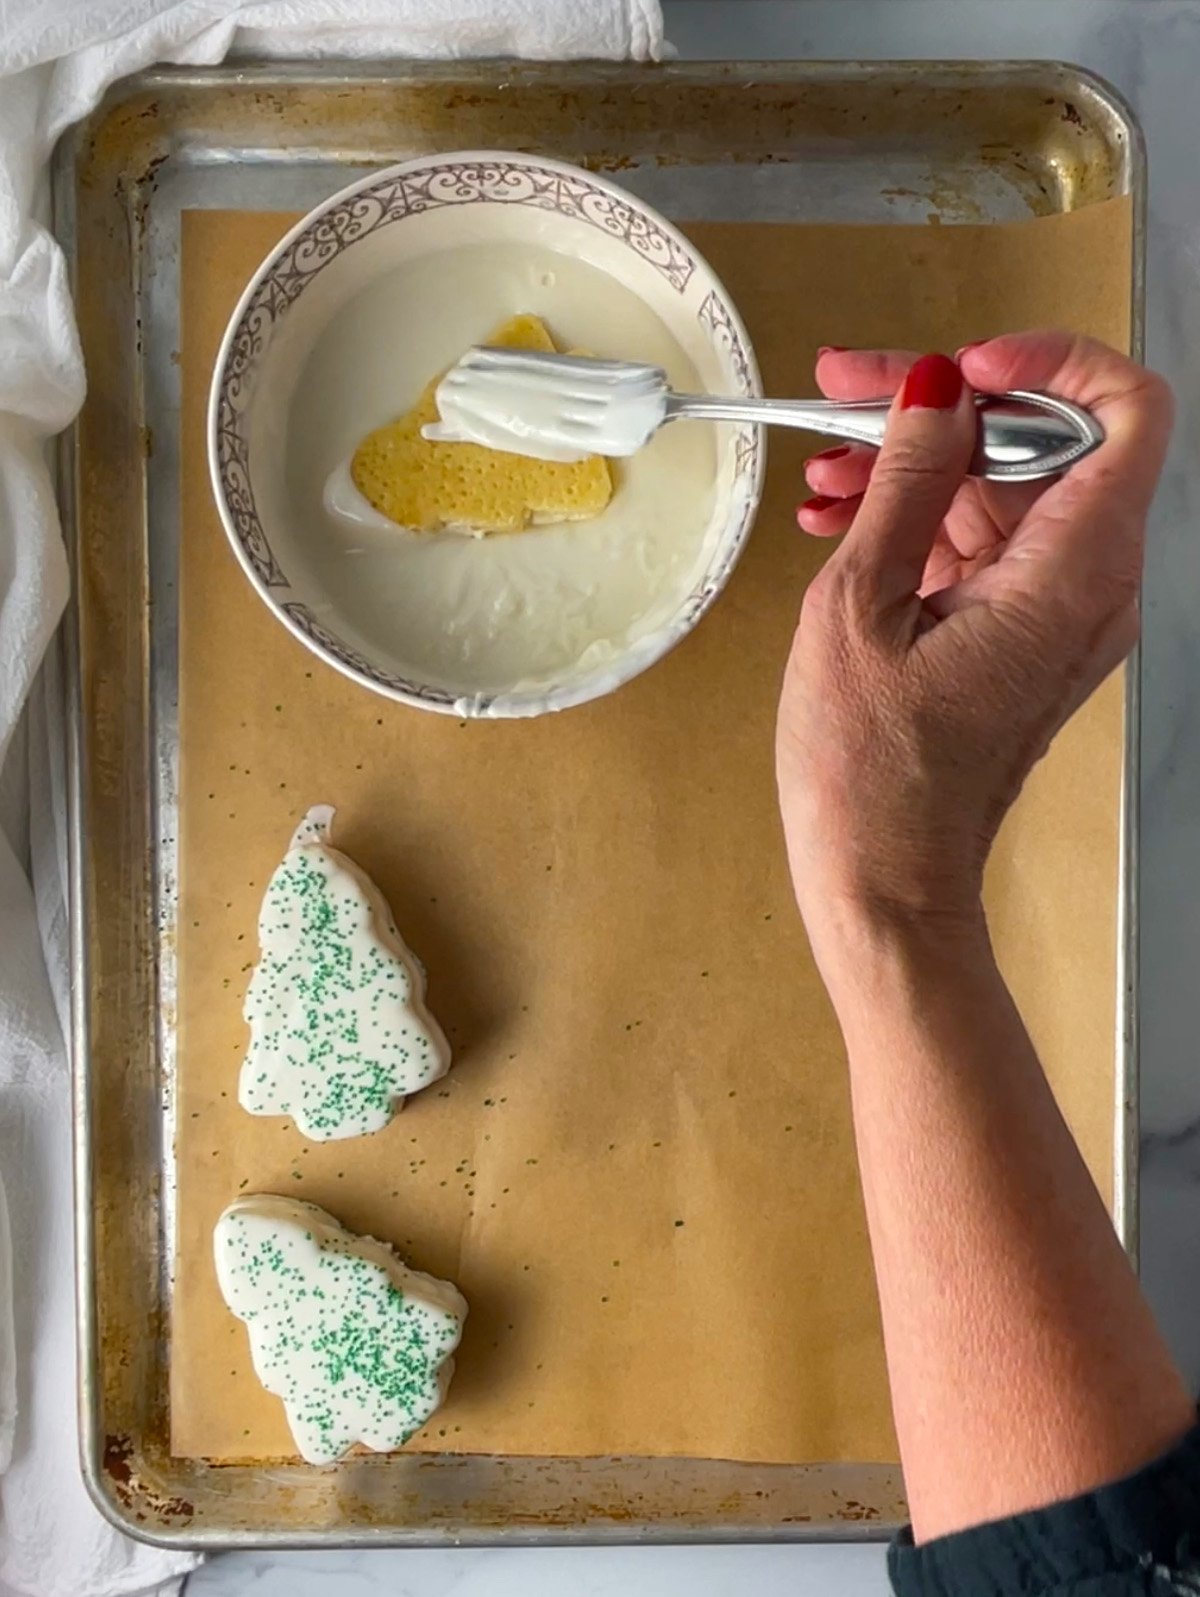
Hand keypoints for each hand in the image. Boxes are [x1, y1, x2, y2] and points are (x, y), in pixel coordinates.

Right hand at [776, 332, 1171, 966]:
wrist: (882, 881)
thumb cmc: (870, 770)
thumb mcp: (862, 605)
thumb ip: (903, 480)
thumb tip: (930, 390)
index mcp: (1073, 571)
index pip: (1126, 409)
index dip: (1048, 362)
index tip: (959, 369)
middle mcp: (1088, 586)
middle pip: (1045, 442)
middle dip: (943, 408)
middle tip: (842, 397)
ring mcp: (1056, 614)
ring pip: (1003, 491)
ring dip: (914, 466)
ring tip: (823, 475)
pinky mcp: (1020, 637)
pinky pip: (984, 546)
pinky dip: (919, 522)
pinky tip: (842, 521)